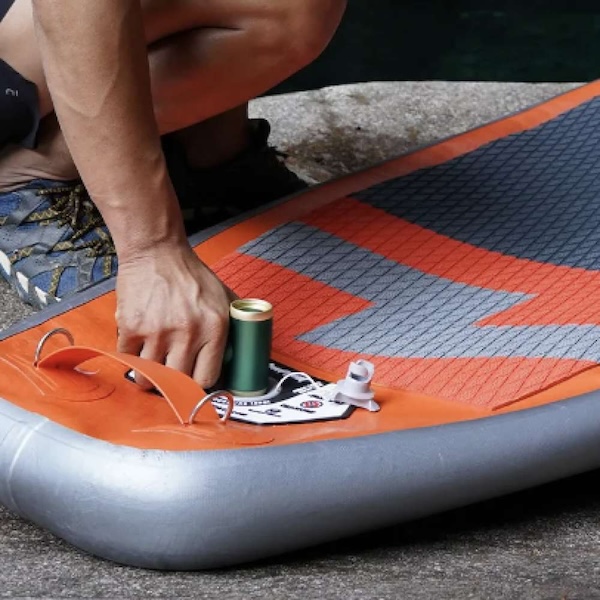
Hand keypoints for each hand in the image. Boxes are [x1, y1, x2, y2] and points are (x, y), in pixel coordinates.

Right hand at [115, 240, 234, 388]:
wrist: (157, 252)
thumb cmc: (191, 275)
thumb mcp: (224, 298)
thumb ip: (235, 326)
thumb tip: (243, 353)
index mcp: (215, 328)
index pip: (207, 378)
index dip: (199, 381)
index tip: (194, 378)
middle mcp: (187, 333)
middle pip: (179, 382)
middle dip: (175, 381)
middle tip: (173, 372)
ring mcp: (157, 332)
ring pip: (150, 378)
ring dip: (151, 375)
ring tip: (154, 363)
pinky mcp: (131, 327)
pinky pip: (129, 360)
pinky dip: (132, 358)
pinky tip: (140, 347)